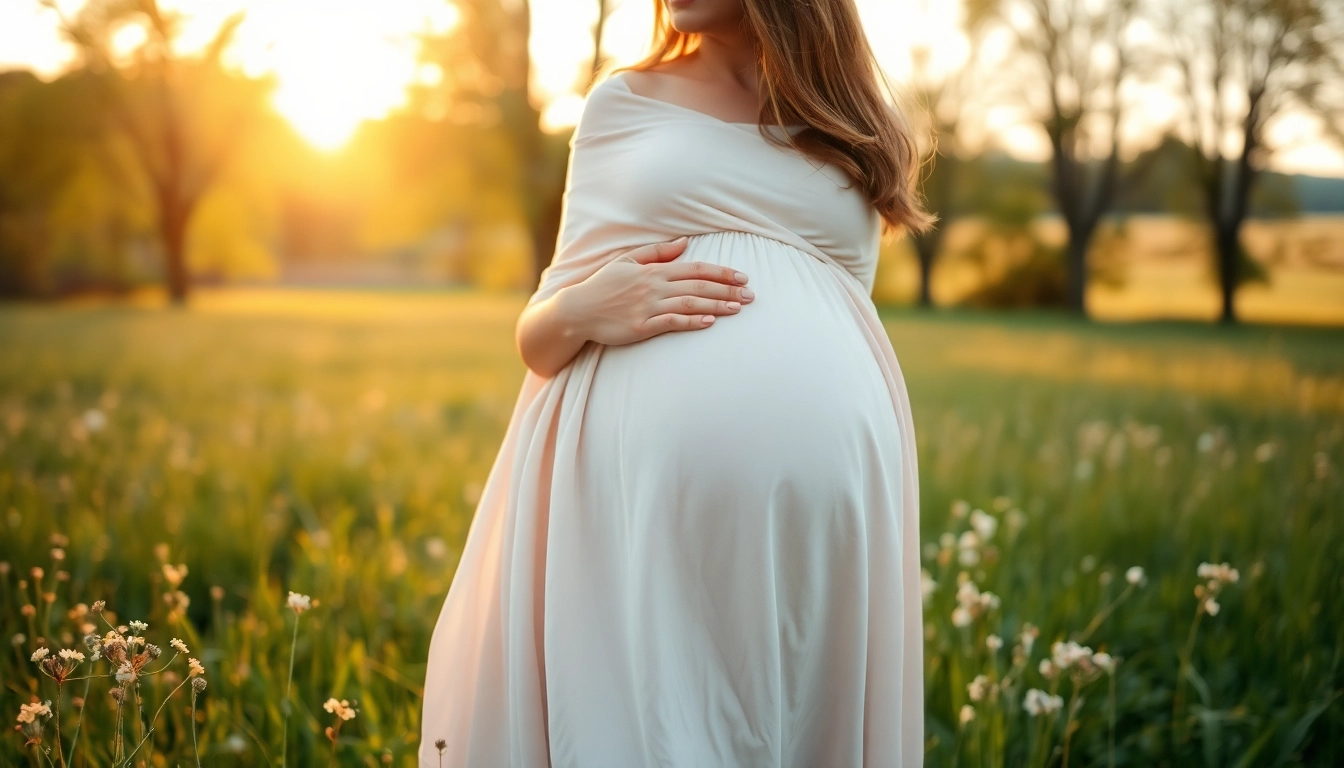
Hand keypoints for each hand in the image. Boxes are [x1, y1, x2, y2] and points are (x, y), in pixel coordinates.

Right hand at [557, 236, 754, 346]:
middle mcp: (653, 287)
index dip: (721, 273)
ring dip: (717, 306)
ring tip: (738, 308)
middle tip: (751, 296)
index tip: (742, 277)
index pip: (695, 269)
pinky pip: (672, 323)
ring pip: (690, 304)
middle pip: (698, 287)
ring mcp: (648, 307)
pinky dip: (693, 322)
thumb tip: (685, 243)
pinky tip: (710, 322)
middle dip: (727, 290)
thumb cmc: (603, 285)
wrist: (578, 311)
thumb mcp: (627, 260)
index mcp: (653, 270)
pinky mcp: (641, 327)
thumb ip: (657, 251)